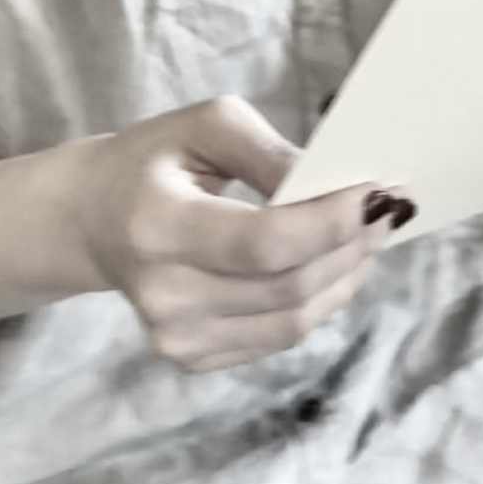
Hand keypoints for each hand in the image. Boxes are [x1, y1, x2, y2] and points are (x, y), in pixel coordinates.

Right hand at [57, 94, 413, 372]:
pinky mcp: (192, 358)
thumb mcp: (204, 125)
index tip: (379, 191)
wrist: (93, 219)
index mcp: (157, 227)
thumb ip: (269, 153)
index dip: (331, 222)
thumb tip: (331, 185)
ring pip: (293, 320)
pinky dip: (319, 301)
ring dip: (346, 277)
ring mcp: (176, 338)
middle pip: (288, 286)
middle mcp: (163, 296)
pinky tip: (334, 265)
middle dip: (351, 246)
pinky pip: (279, 336)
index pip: (264, 242)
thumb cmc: (155, 160)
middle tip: (389, 208)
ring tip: (370, 235)